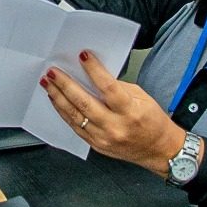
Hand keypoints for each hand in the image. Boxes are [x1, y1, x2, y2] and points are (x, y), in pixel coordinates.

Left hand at [41, 51, 186, 175]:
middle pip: (85, 103)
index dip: (94, 70)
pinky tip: (56, 100)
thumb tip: (94, 76)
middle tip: (52, 72)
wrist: (158, 150)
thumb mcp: (142, 97)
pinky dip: (64, 112)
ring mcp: (104, 138)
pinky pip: (75, 127)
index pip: (108, 87)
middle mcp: (115, 126)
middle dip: (65, 85)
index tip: (83, 56)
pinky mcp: (96, 145)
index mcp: (130, 111)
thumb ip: (117, 87)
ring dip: (58, 98)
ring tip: (48, 84)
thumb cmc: (152, 121)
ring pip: (75, 116)